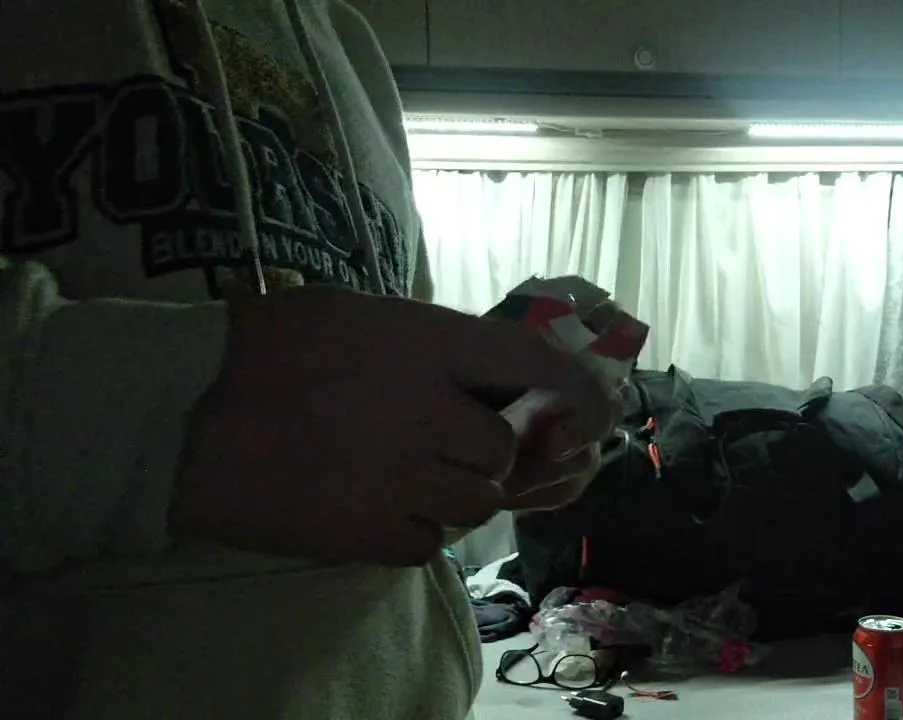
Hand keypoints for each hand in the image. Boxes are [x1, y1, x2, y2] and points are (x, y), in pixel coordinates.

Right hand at [169, 286, 615, 565]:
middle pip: (502, 453)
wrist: (182, 413)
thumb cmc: (271, 349)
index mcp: (428, 345)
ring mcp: (401, 479)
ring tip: (397, 474)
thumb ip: (438, 344)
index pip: (537, 366)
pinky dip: (412, 531)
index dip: (579, 392)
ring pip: (474, 505)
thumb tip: (504, 374)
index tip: (596, 412)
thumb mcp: (363, 315)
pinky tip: (370, 505)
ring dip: (450, 495)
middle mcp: (428, 411)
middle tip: (436, 443)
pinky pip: (429, 545)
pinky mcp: (371, 535)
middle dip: (481, 454)